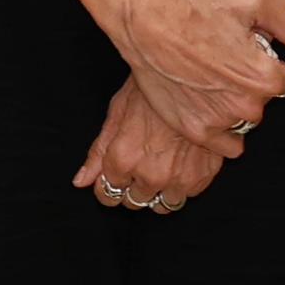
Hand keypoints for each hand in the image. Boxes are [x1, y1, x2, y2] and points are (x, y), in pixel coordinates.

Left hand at [71, 88, 236, 212]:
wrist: (195, 79)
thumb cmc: (155, 88)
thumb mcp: (117, 113)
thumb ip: (98, 152)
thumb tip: (81, 180)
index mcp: (123, 159)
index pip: (107, 195)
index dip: (108, 186)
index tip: (113, 179)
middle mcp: (150, 175)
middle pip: (134, 201)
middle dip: (133, 186)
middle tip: (140, 164)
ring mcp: (178, 179)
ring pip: (162, 205)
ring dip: (159, 190)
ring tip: (162, 166)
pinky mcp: (202, 177)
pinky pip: (187, 195)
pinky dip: (182, 183)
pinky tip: (181, 161)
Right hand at [108, 0, 284, 151]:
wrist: (148, 24)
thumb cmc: (194, 12)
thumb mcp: (250, 3)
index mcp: (265, 76)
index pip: (283, 81)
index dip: (265, 66)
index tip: (247, 58)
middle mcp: (247, 103)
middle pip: (262, 102)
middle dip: (248, 87)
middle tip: (224, 68)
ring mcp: (221, 120)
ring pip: (242, 121)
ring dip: (232, 107)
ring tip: (209, 83)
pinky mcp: (197, 130)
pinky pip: (226, 146)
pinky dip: (222, 134)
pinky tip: (211, 112)